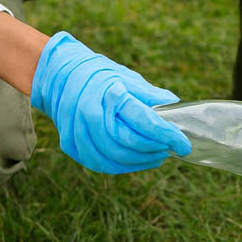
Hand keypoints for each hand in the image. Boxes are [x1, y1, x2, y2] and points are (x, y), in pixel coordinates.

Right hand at [30, 32, 191, 173]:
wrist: (57, 75)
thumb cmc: (98, 74)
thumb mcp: (127, 77)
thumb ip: (150, 95)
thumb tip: (175, 104)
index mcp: (110, 94)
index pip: (145, 122)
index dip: (168, 136)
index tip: (184, 144)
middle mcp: (91, 113)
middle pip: (128, 143)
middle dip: (154, 149)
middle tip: (169, 149)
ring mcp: (76, 130)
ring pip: (113, 158)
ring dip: (139, 161)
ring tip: (156, 156)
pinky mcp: (70, 144)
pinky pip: (98, 163)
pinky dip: (120, 166)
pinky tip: (135, 161)